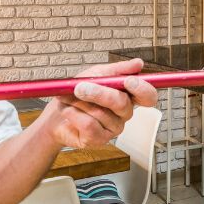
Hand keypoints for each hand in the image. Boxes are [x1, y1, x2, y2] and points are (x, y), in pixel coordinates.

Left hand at [42, 58, 156, 148]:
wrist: (55, 114)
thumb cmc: (77, 94)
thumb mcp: (96, 74)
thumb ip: (118, 70)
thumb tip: (138, 64)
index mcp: (128, 96)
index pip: (148, 97)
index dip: (143, 89)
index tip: (129, 81)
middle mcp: (124, 114)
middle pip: (122, 104)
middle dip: (100, 93)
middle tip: (80, 87)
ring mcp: (113, 128)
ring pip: (101, 113)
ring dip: (79, 103)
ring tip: (68, 99)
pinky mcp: (99, 140)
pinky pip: (90, 125)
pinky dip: (74, 115)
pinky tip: (69, 111)